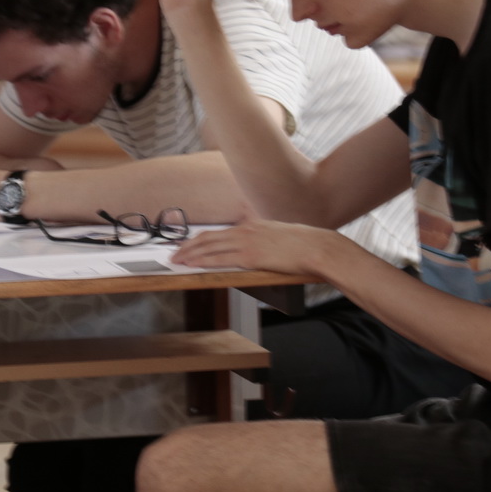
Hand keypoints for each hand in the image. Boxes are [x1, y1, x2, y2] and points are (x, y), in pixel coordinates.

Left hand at [170, 218, 348, 277]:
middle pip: (208, 238)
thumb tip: (258, 251)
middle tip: (173, 254)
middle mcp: (246, 231)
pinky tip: (192, 265)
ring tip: (176, 261)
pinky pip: (221, 258)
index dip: (199, 240)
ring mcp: (248, 242)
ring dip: (190, 254)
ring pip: (210, 247)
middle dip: (187, 246)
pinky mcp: (251, 255)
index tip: (186, 245)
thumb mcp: (280, 238)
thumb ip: (264, 242)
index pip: (218, 233)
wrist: (318, 247)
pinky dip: (203, 261)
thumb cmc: (305, 246)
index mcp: (252, 226)